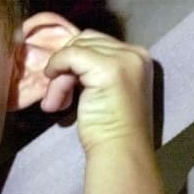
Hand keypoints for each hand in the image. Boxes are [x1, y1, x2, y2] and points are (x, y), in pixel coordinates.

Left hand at [40, 30, 154, 153]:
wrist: (120, 151)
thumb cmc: (109, 128)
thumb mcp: (102, 89)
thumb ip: (90, 69)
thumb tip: (62, 58)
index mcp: (137, 57)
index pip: (95, 43)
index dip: (73, 63)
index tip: (64, 90)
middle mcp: (135, 53)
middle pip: (84, 42)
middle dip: (65, 67)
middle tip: (57, 98)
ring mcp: (124, 59)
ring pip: (75, 49)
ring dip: (59, 75)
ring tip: (57, 103)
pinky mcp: (109, 68)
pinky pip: (70, 55)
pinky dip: (56, 70)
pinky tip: (55, 96)